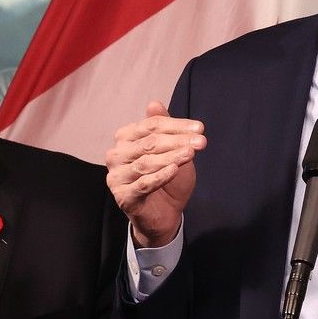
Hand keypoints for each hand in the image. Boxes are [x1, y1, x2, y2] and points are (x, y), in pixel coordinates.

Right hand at [106, 101, 205, 247]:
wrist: (166, 214)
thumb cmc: (168, 178)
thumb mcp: (171, 150)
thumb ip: (164, 128)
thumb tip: (154, 103)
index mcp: (125, 138)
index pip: (151, 126)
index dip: (176, 126)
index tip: (200, 128)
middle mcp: (116, 154)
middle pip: (148, 143)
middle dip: (177, 141)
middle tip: (201, 142)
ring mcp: (116, 176)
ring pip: (146, 162)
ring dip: (171, 156)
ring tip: (191, 153)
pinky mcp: (123, 196)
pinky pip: (143, 184)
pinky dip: (160, 176)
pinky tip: (175, 169)